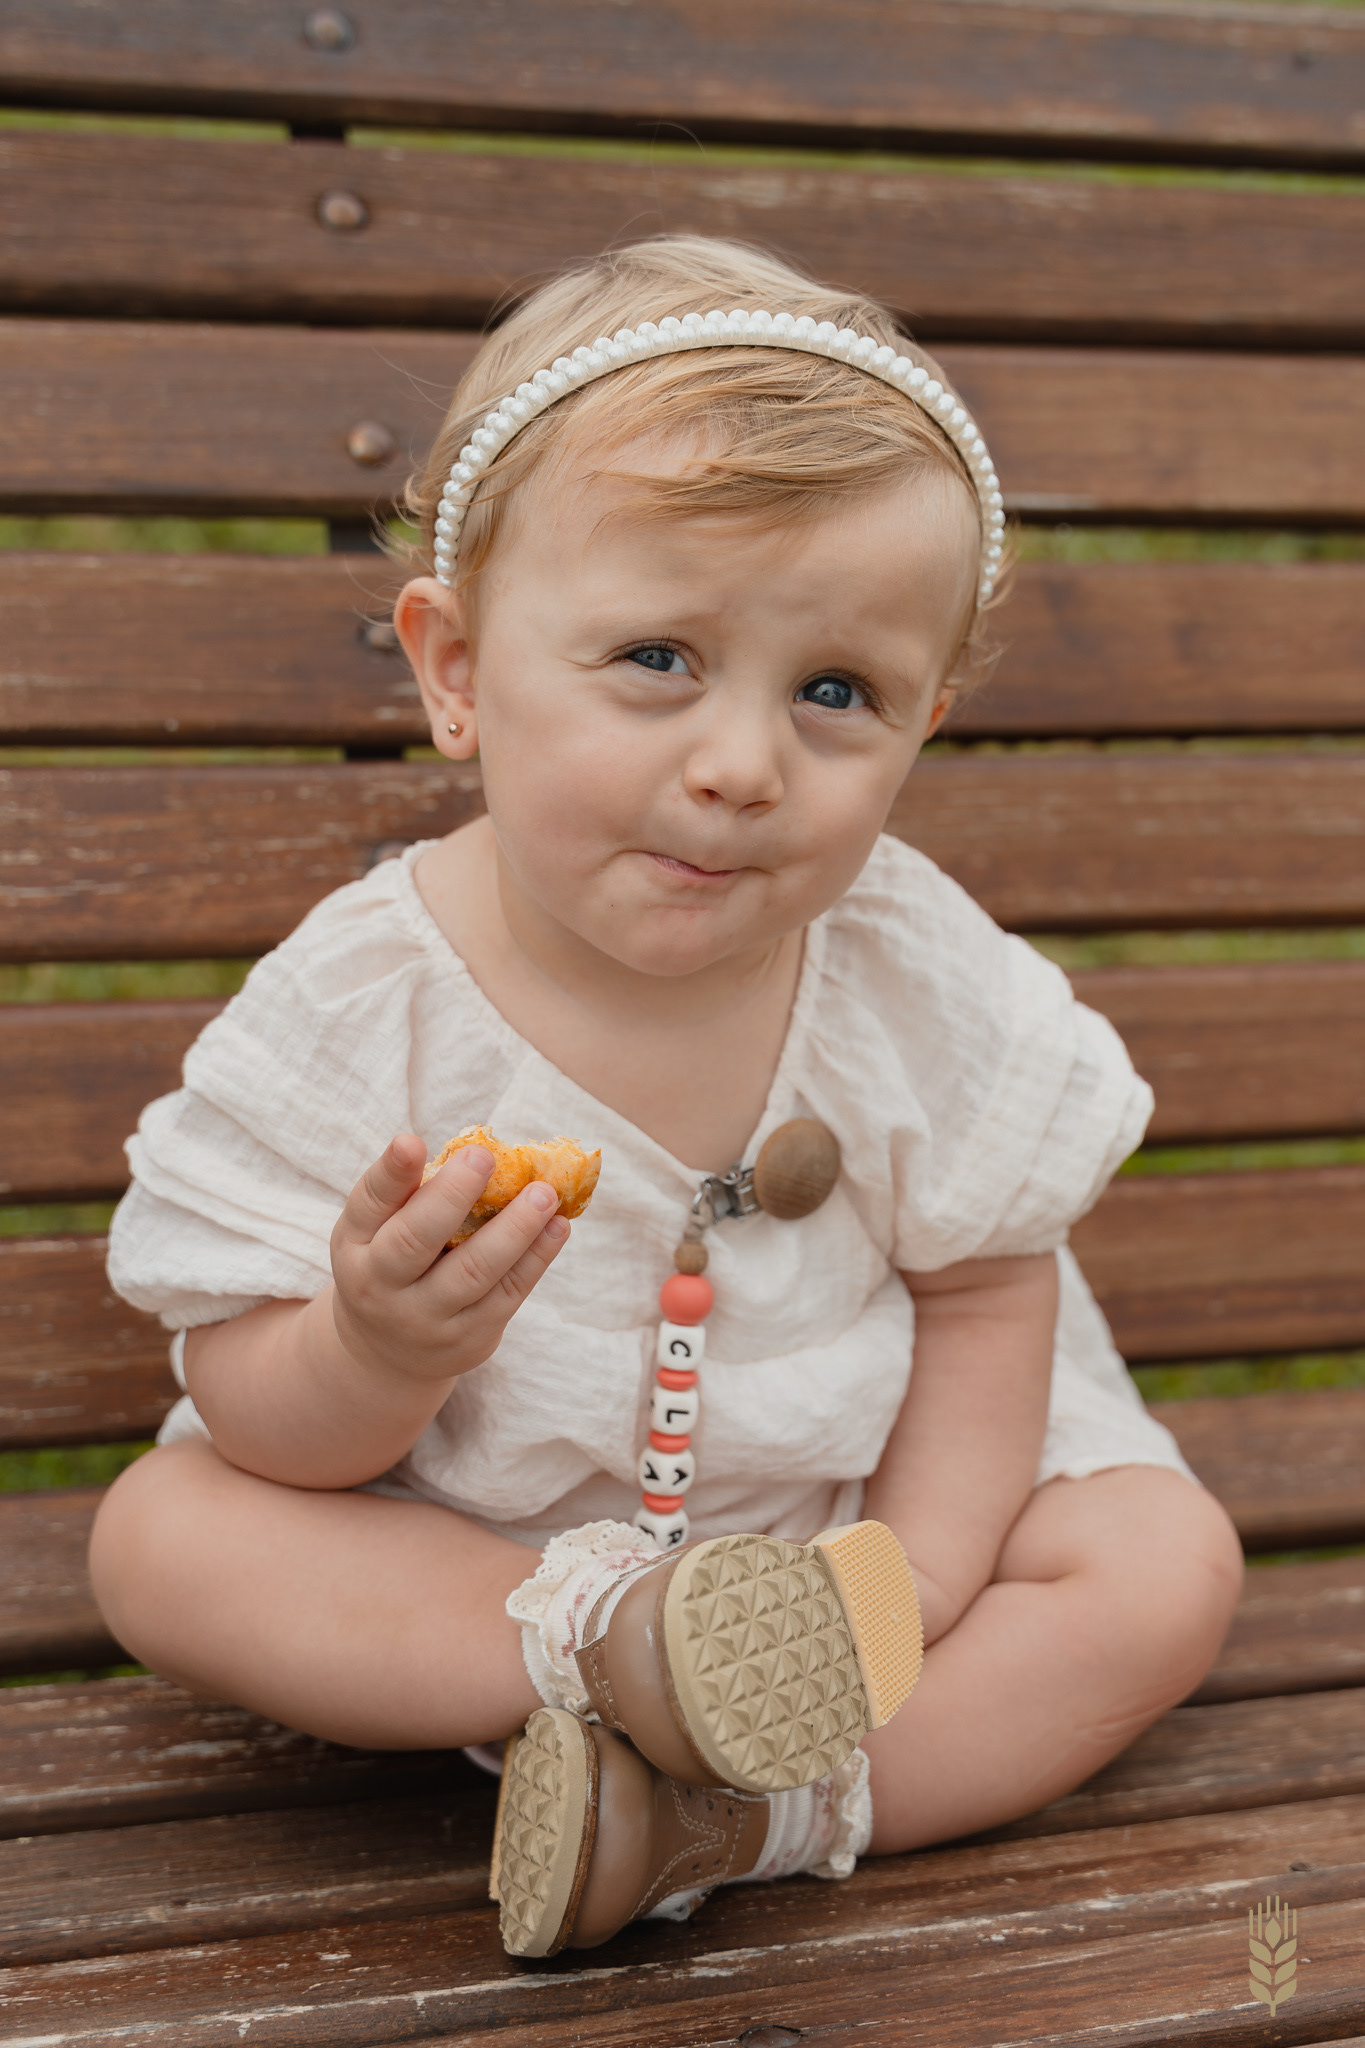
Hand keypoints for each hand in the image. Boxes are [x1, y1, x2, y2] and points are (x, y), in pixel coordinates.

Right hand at [328, 1133, 568, 1384]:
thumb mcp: (376, 1232)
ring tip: (544, 1193)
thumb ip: (408, 1192)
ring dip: (515, 1228)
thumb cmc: (389, 1266)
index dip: (391, 1172)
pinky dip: (537, 1257)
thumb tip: (469, 1149)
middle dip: (452, 1196)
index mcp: (355, 1245)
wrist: (386, 1355)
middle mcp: (382, 1286)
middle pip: (416, 1241)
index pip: (369, 1203)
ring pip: (474, 1271)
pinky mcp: (469, 1338)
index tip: (412, 1142)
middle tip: (485, 1156)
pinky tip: (557, 1227)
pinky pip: (508, 1294)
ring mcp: (426, 1318)